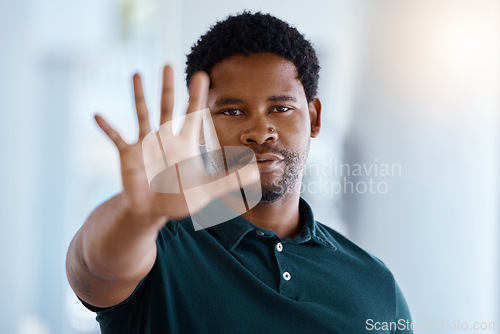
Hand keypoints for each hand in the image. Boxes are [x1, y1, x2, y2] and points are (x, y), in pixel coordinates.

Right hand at [95, 65, 258, 222]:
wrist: (154, 211)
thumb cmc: (180, 198)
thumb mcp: (208, 190)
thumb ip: (231, 180)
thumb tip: (257, 171)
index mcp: (184, 143)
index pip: (192, 114)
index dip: (197, 96)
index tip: (202, 75)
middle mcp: (165, 138)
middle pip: (167, 107)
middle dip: (168, 87)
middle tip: (169, 64)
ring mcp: (145, 145)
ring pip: (142, 114)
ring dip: (139, 96)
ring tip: (137, 74)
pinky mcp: (128, 156)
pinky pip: (116, 138)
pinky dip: (107, 128)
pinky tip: (97, 115)